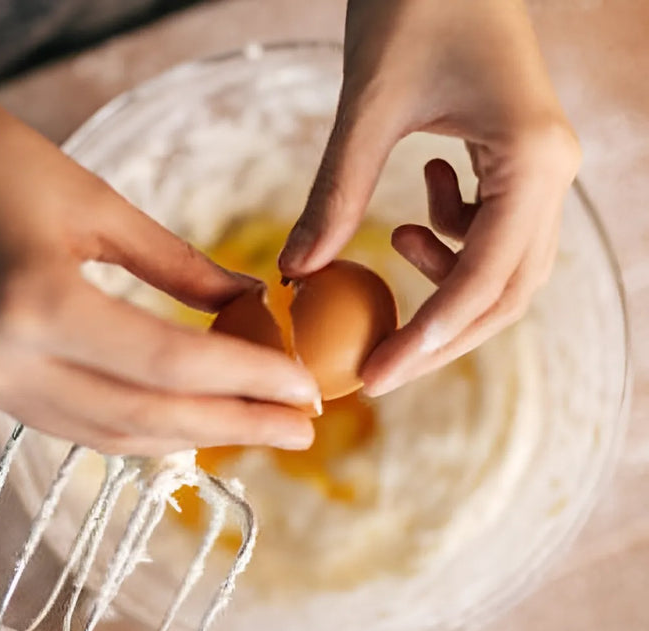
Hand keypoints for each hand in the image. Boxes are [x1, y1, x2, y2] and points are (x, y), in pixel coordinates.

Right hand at [0, 37, 318, 453]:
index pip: (169, 363)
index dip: (247, 381)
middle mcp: (1, 360)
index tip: (304, 390)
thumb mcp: (94, 202)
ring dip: (192, 437)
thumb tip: (248, 305)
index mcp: (32, 301)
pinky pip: (77, 424)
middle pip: (146, 417)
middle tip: (302, 429)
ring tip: (256, 427)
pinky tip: (187, 419)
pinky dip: (140, 427)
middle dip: (235, 427)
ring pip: (112, 435)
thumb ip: (178, 268)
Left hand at [279, 0, 580, 394]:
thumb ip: (334, 194)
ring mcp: (542, 171)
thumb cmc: (415, 4)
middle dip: (440, 333)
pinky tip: (419, 201)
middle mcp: (552, 173)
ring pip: (503, 270)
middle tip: (378, 362)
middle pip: (506, 293)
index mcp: (531, 160)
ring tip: (396, 238)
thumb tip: (296, 273)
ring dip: (447, 282)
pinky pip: (492, 233)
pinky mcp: (518, 166)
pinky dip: (451, 239)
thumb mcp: (368, 106)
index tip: (377, 376)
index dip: (429, 338)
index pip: (485, 280)